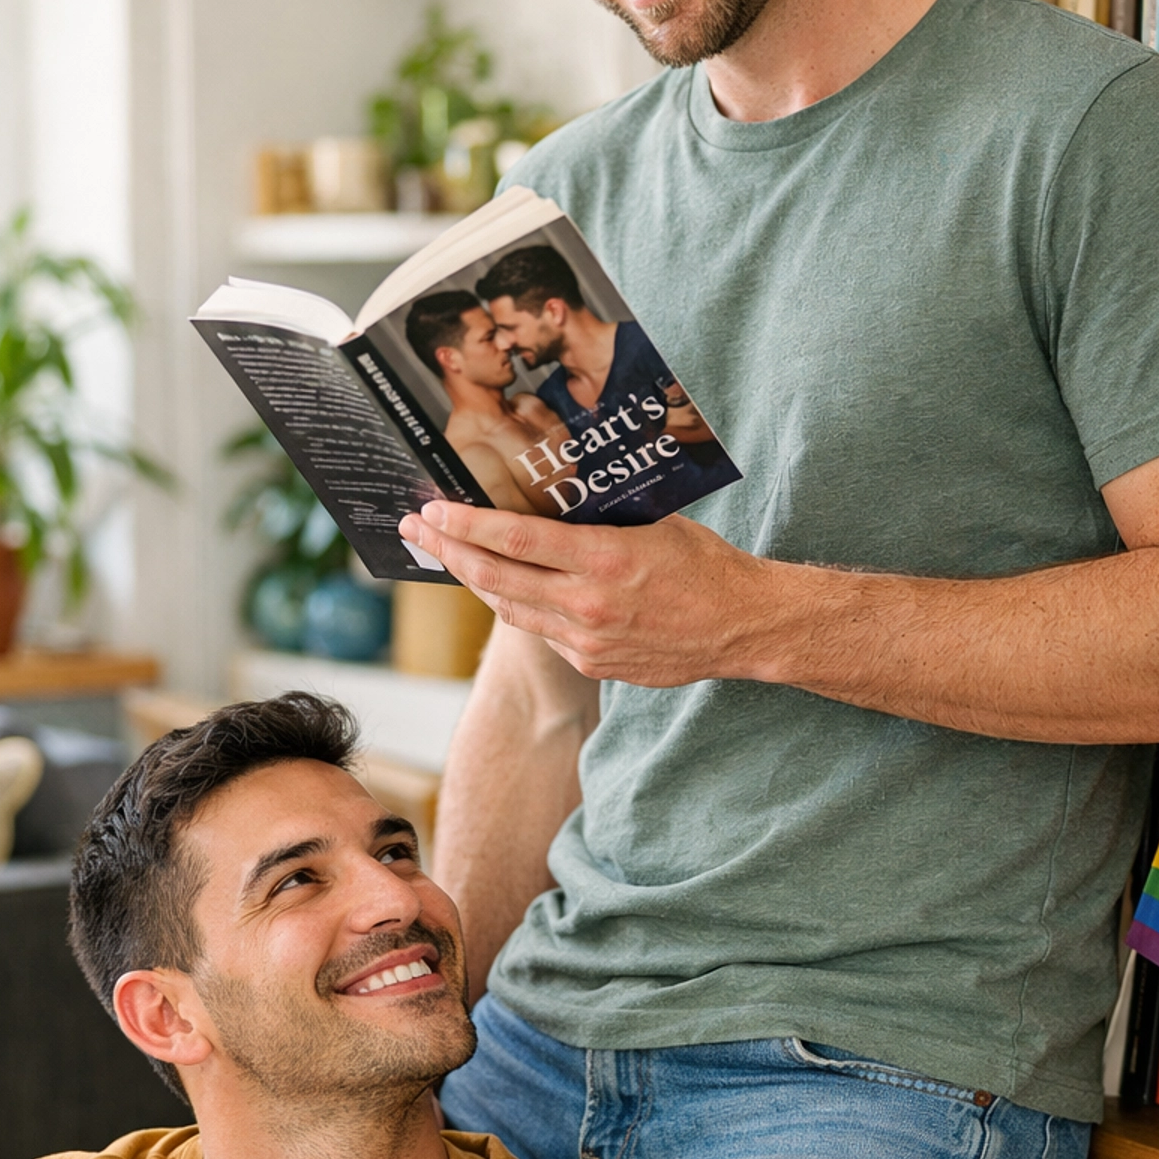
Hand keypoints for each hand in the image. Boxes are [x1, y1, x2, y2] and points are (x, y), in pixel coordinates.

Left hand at [400, 501, 786, 685]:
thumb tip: (547, 494)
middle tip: (415, 531)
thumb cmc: (705, 564)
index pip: (516, 540)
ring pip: (512, 608)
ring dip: (475, 580)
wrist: (743, 628)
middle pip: (498, 578)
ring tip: (447, 555)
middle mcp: (590, 604)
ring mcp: (589, 641)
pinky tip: (504, 586)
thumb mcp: (654, 522)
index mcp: (606, 558)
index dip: (467, 526)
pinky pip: (543, 630)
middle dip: (450, 552)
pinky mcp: (595, 665)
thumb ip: (598, 516)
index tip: (432, 511)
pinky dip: (520, 605)